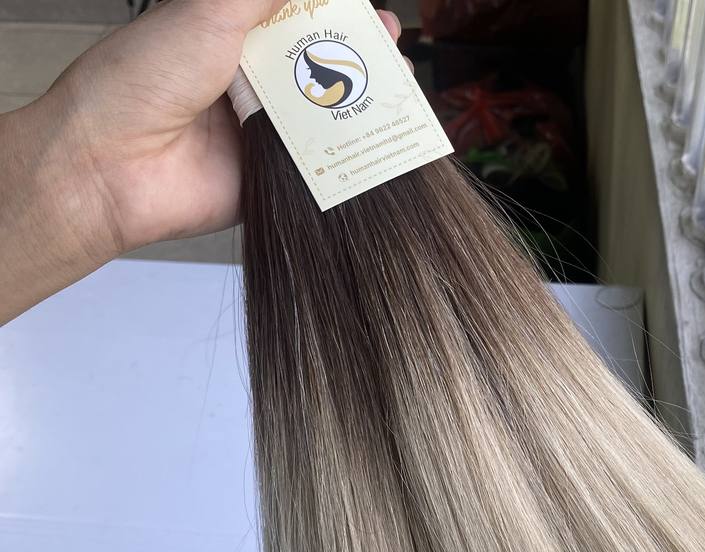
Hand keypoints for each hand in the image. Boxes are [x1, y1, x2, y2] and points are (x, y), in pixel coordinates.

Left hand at [0, 0, 402, 322]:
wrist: (108, 164)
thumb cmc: (140, 80)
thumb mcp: (208, 12)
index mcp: (232, 36)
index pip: (298, 21)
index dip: (337, 16)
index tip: (373, 15)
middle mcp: (250, 85)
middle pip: (319, 70)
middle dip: (360, 62)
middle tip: (392, 55)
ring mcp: (261, 135)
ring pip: (323, 120)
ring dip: (359, 111)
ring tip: (396, 97)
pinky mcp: (268, 182)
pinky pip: (314, 171)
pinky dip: (343, 163)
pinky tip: (373, 150)